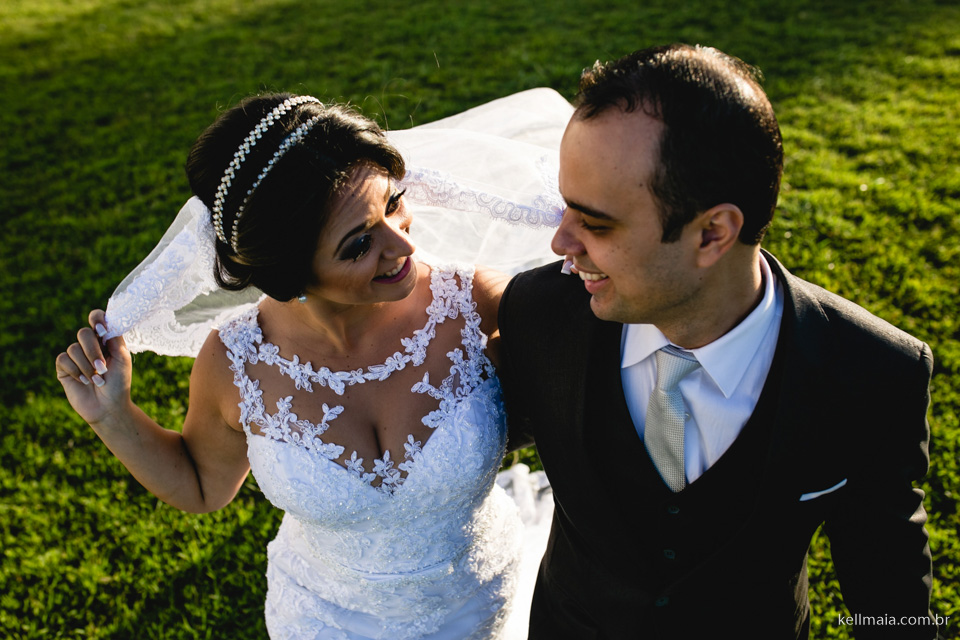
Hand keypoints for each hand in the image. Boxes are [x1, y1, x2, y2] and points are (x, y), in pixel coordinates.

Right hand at [55, 310, 132, 425]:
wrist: (109, 407)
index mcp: (105, 340)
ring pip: (73, 348)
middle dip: (93, 351)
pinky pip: (63, 359)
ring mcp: (75, 357)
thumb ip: (115, 339)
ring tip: (96, 380)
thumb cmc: (119, 383)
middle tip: (102, 368)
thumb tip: (107, 322)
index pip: (97, 319)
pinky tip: (83, 381)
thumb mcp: (122, 359)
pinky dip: (74, 370)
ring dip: (86, 366)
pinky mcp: (64, 368)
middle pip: (83, 333)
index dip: (97, 319)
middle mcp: (89, 346)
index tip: (101, 330)